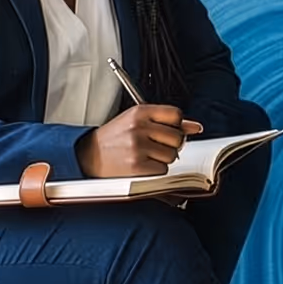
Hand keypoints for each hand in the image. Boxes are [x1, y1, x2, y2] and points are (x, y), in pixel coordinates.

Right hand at [76, 104, 202, 177]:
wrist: (87, 156)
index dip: (176, 125)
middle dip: (171, 144)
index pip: (176, 114)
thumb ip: (166, 122)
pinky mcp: (137, 165)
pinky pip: (162, 170)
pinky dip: (155, 171)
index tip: (169, 130)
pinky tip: (141, 165)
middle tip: (155, 146)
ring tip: (145, 156)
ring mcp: (137, 147)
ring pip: (172, 155)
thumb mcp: (136, 122)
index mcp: (139, 112)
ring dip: (163, 159)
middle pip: (178, 137)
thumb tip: (195, 127)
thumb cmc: (114, 139)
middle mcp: (139, 127)